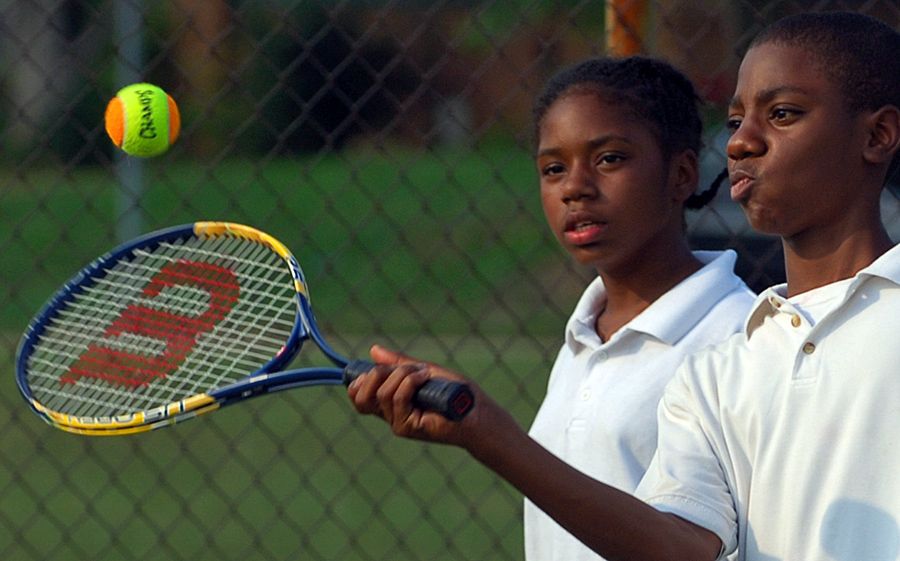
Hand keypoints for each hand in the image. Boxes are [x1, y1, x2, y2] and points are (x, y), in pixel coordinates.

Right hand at [346, 345, 472, 445]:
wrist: (476, 409)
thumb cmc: (454, 391)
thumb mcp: (422, 370)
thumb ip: (398, 363)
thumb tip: (373, 350)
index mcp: (390, 401)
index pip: (358, 396)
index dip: (358, 380)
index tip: (374, 366)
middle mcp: (390, 414)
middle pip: (360, 398)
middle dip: (374, 375)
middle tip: (400, 367)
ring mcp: (397, 422)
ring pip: (382, 394)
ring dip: (402, 375)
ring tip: (423, 373)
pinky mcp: (407, 427)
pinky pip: (398, 397)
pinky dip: (410, 381)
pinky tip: (426, 377)